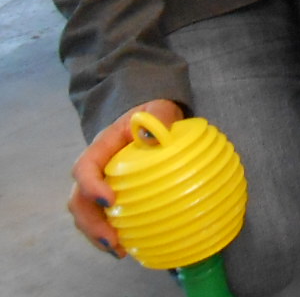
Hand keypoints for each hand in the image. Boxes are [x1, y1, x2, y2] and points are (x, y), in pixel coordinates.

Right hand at [68, 98, 184, 258]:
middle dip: (91, 223)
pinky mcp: (111, 199)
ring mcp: (100, 186)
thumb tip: (152, 134)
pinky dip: (109, 235)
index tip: (109, 200)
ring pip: (86, 215)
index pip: (85, 167)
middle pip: (79, 200)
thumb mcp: (158, 110)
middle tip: (112, 240)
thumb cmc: (154, 116)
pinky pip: (102, 219)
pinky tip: (126, 248)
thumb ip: (158, 118)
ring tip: (119, 251)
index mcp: (101, 147)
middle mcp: (95, 170)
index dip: (91, 186)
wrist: (152, 121)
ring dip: (97, 235)